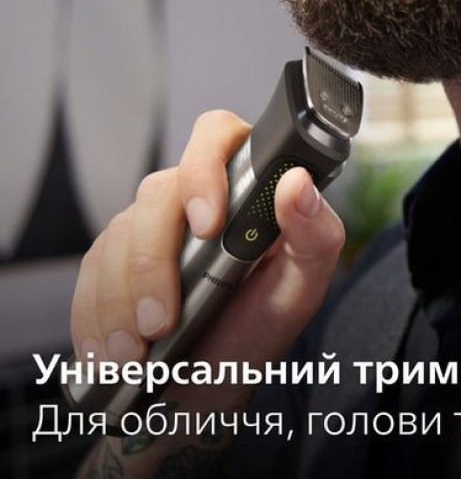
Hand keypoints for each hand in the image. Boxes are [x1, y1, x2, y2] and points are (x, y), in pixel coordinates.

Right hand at [70, 110, 344, 472]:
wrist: (210, 381)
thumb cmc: (258, 326)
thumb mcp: (300, 288)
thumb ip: (316, 235)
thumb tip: (298, 183)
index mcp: (244, 187)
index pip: (218, 134)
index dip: (205, 168)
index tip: (208, 225)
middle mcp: (192, 196)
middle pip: (157, 192)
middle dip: (153, 263)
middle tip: (162, 321)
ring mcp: (148, 224)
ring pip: (118, 234)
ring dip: (121, 300)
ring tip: (136, 351)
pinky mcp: (111, 255)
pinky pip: (90, 272)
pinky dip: (96, 315)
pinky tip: (114, 349)